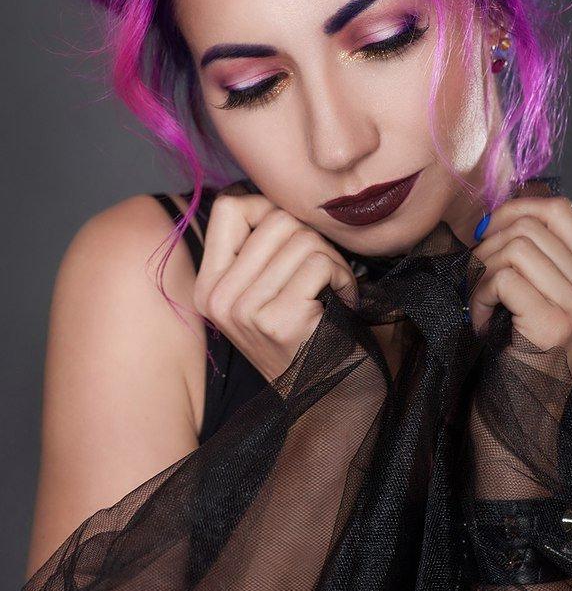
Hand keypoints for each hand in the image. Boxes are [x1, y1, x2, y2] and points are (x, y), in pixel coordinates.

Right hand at [193, 185, 358, 382]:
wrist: (330, 397)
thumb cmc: (307, 333)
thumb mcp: (266, 291)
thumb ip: (259, 246)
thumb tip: (272, 194)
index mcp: (208, 286)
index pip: (229, 206)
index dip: (270, 209)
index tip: (292, 241)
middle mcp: (219, 299)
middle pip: (275, 219)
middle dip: (313, 239)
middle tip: (323, 274)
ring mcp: (244, 312)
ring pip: (302, 238)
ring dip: (333, 261)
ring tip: (332, 291)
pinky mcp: (278, 321)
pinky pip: (319, 264)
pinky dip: (344, 279)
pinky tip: (341, 304)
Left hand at [468, 195, 571, 381]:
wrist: (520, 423)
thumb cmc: (518, 358)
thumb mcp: (537, 300)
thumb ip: (532, 258)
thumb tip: (497, 215)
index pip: (560, 210)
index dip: (515, 211)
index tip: (488, 237)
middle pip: (531, 226)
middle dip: (489, 248)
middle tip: (478, 284)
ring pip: (515, 248)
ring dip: (482, 275)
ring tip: (482, 308)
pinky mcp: (556, 326)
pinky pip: (503, 278)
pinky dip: (479, 297)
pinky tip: (483, 323)